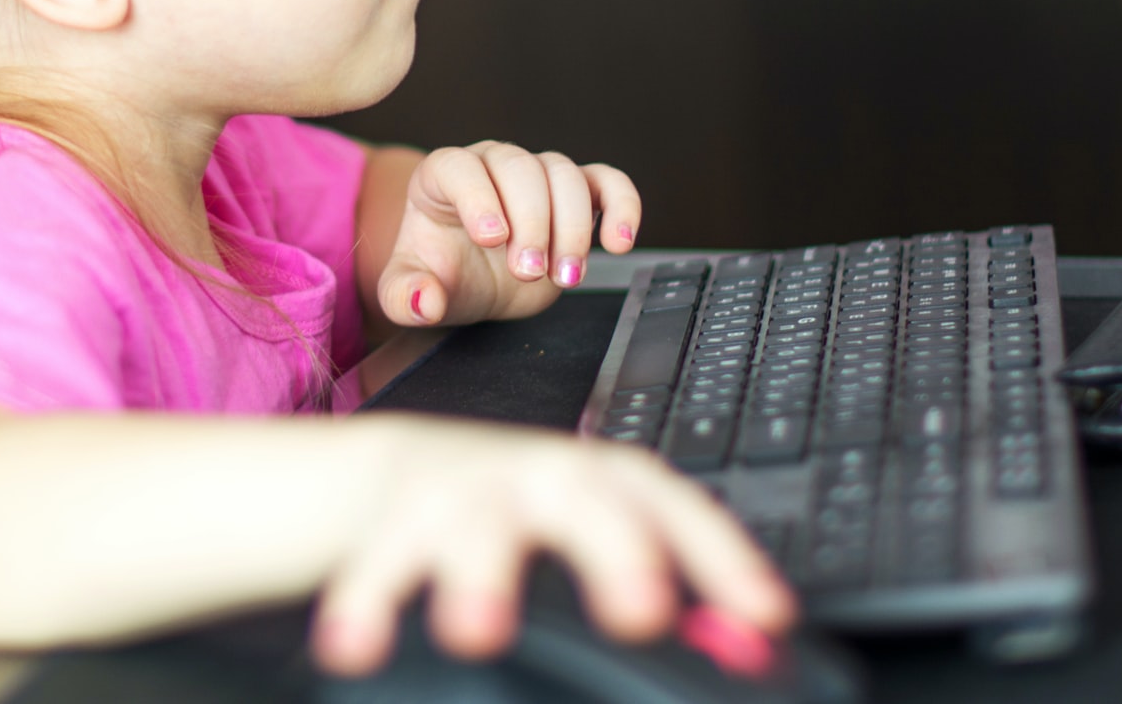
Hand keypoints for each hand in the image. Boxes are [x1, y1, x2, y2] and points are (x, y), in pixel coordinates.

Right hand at [313, 416, 796, 674]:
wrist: (406, 475)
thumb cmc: (531, 519)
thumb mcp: (602, 543)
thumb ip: (672, 589)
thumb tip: (755, 646)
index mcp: (608, 484)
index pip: (678, 508)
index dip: (723, 557)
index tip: (764, 614)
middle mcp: (543, 479)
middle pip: (587, 499)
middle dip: (615, 551)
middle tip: (641, 611)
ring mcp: (468, 493)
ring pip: (476, 521)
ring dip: (480, 574)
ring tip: (475, 631)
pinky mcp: (394, 520)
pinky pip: (377, 561)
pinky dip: (366, 602)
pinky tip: (357, 646)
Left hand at [379, 142, 641, 325]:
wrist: (475, 280)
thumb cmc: (440, 274)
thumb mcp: (407, 290)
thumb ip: (405, 295)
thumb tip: (424, 301)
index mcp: (443, 177)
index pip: (459, 167)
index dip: (477, 197)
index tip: (491, 239)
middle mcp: (492, 164)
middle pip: (519, 168)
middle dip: (531, 222)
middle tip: (528, 273)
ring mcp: (538, 175)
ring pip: (565, 174)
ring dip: (572, 227)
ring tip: (565, 277)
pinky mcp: (578, 194)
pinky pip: (608, 183)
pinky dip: (622, 206)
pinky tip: (619, 242)